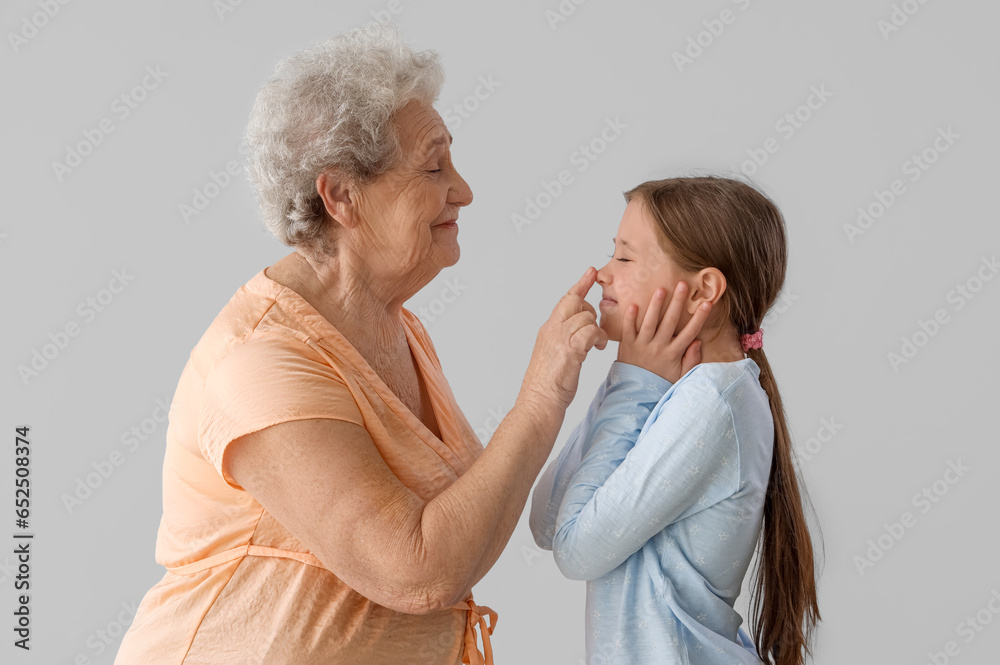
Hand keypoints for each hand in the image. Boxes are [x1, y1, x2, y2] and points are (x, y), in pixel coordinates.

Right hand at [519, 267, 608, 414]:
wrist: (538, 403)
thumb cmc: (547, 387)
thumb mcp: (554, 357)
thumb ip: (563, 341)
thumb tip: (577, 337)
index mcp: (548, 330)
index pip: (565, 300)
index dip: (580, 284)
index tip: (591, 271)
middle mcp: (551, 330)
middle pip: (575, 302)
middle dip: (591, 309)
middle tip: (594, 328)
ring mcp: (559, 338)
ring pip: (585, 316)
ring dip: (596, 329)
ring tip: (596, 345)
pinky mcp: (569, 350)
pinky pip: (589, 331)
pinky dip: (597, 337)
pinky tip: (597, 348)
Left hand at [617, 281, 711, 382]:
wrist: (636, 394)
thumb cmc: (659, 383)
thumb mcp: (680, 376)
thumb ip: (690, 360)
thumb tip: (698, 342)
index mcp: (673, 354)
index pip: (689, 332)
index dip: (699, 318)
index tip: (707, 303)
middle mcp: (658, 347)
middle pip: (670, 321)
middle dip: (677, 302)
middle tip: (683, 284)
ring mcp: (642, 345)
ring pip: (650, 322)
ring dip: (655, 305)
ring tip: (661, 289)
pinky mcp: (627, 346)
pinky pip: (628, 329)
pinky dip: (630, 317)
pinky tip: (633, 304)